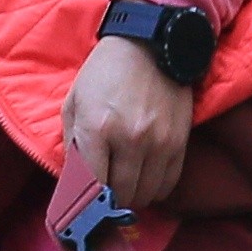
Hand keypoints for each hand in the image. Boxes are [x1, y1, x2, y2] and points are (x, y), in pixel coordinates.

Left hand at [62, 35, 196, 219]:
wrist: (149, 44)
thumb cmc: (104, 73)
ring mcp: (158, 142)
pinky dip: (155, 190)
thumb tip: (74, 181)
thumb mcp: (74, 102)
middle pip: (120, 195)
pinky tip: (145, 181)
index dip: (87, 202)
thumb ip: (72, 144)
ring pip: (145, 195)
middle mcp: (130, 138)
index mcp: (97, 128)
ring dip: (133, 198)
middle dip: (110, 201)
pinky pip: (168, 183)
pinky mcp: (179, 141)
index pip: (91, 185)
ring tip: (125, 188)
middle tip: (104, 197)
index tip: (84, 207)